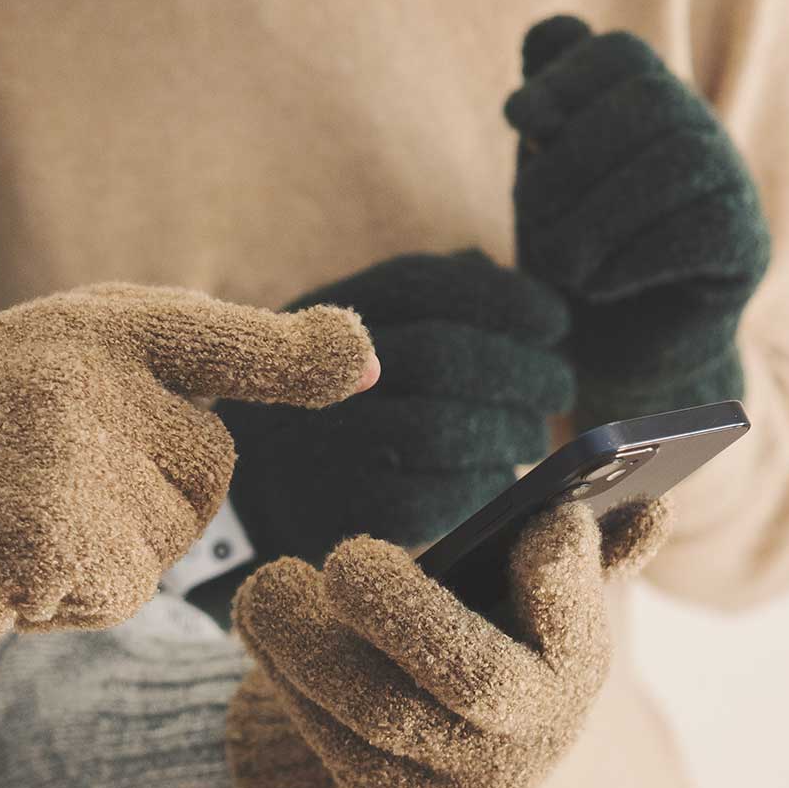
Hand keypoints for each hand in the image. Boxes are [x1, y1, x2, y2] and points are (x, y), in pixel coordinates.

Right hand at [0, 284, 373, 694]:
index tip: (356, 365)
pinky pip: (120, 593)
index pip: (215, 336)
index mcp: (95, 324)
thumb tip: (357, 362)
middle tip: (34, 478)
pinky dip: (67, 598)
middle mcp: (95, 377)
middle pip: (204, 473)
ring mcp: (78, 458)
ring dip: (103, 555)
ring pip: (165, 542)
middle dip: (144, 496)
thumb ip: (187, 362)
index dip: (293, 356)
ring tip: (9, 517)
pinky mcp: (62, 538)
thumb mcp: (57, 360)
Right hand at [216, 250, 574, 575]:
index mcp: (322, 316)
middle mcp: (315, 374)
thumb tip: (493, 272)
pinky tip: (495, 480)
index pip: (425, 284)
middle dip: (524, 370)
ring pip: (444, 429)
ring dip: (509, 430)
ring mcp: (324, 448)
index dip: (504, 298)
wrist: (228, 498)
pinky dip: (480, 486)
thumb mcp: (337, 334)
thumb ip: (411, 300)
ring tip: (530, 435)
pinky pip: (432, 499)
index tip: (554, 319)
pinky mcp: (337, 515)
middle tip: (560, 385)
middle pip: (446, 356)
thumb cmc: (313, 406)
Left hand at [225, 495, 669, 787]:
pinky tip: (264, 632)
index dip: (568, 578)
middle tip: (344, 557)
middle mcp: (535, 743)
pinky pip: (334, 746)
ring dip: (310, 641)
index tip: (545, 523)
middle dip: (404, 610)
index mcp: (576, 672)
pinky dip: (290, 681)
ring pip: (380, 712)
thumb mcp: (513, 591)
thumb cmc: (470, 635)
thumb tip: (651, 511)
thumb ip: (567, 558)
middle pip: (474, 677)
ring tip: (266, 585)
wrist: (419, 750)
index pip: (585, 629)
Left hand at [505, 17, 769, 420]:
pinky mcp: (747, 247)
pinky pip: (703, 229)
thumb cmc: (566, 257)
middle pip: (650, 100)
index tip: (518, 120)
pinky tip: (601, 283)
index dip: (567, 76)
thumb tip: (549, 33)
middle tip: (531, 216)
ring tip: (561, 263)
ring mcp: (732, 186)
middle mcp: (698, 132)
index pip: (620, 53)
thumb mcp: (540, 179)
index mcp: (645, 103)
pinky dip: (635, 257)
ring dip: (600, 214)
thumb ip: (546, 109)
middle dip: (574, 157)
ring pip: (678, 159)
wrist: (606, 355)